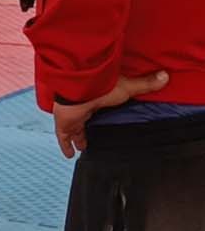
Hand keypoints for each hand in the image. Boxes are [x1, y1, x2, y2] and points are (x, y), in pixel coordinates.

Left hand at [53, 71, 168, 157]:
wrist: (81, 89)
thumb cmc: (102, 86)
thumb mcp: (128, 87)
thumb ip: (145, 84)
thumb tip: (165, 76)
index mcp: (94, 98)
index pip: (96, 108)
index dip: (98, 113)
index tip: (103, 117)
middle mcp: (81, 108)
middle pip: (83, 120)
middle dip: (85, 127)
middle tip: (89, 136)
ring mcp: (71, 117)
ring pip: (74, 130)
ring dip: (77, 138)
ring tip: (82, 146)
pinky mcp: (64, 126)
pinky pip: (64, 139)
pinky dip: (65, 146)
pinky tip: (70, 155)